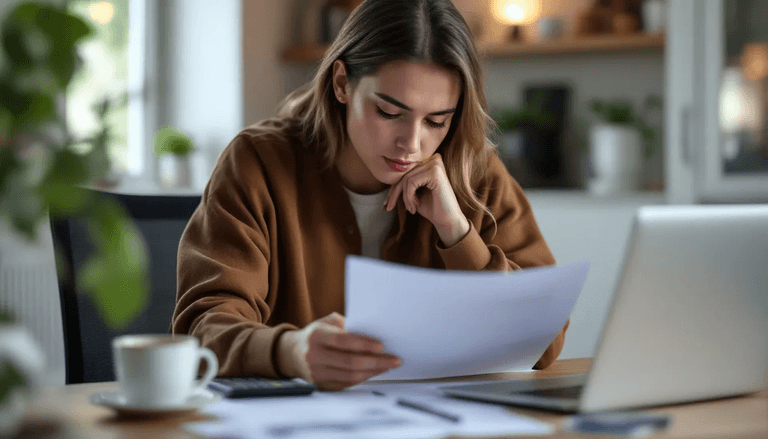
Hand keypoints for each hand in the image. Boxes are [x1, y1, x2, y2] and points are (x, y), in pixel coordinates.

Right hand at [276, 312, 400, 390]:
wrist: (292, 353)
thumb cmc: (316, 334)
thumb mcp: (327, 322)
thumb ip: (347, 324)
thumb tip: (373, 330)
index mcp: (316, 335)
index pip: (343, 340)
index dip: (363, 344)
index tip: (381, 346)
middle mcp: (313, 355)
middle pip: (349, 362)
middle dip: (376, 362)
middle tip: (394, 359)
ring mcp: (316, 373)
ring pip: (350, 376)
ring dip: (373, 372)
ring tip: (388, 366)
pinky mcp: (320, 385)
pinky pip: (346, 384)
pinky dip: (363, 379)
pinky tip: (374, 372)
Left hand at [384, 153, 469, 246]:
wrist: (447, 220)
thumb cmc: (431, 207)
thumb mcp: (413, 193)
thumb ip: (404, 183)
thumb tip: (385, 176)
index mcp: (429, 162)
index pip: (405, 172)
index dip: (394, 188)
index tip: (387, 203)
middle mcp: (433, 159)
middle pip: (404, 174)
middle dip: (395, 193)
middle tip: (389, 207)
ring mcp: (435, 164)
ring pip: (406, 179)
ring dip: (405, 197)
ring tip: (411, 209)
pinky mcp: (435, 172)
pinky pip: (411, 182)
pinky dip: (409, 197)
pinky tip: (415, 207)